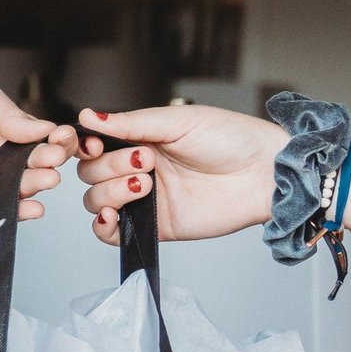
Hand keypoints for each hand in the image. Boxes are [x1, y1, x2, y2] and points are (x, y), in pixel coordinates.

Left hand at [0, 71, 78, 217]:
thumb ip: (5, 111)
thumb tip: (43, 127)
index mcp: (4, 130)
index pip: (41, 139)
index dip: (57, 140)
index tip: (63, 138)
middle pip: (33, 167)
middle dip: (48, 165)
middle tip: (52, 160)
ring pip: (15, 190)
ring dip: (34, 188)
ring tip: (45, 180)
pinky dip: (9, 212)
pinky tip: (27, 207)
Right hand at [75, 104, 285, 244]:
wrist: (266, 174)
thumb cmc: (232, 139)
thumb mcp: (178, 121)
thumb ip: (130, 123)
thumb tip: (87, 117)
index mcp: (140, 141)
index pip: (93, 147)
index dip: (85, 147)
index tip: (94, 145)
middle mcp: (137, 170)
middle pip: (90, 174)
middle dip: (109, 166)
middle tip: (146, 160)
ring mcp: (145, 199)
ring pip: (96, 201)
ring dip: (110, 191)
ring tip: (145, 183)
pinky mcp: (155, 226)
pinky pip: (112, 234)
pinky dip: (102, 227)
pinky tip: (113, 215)